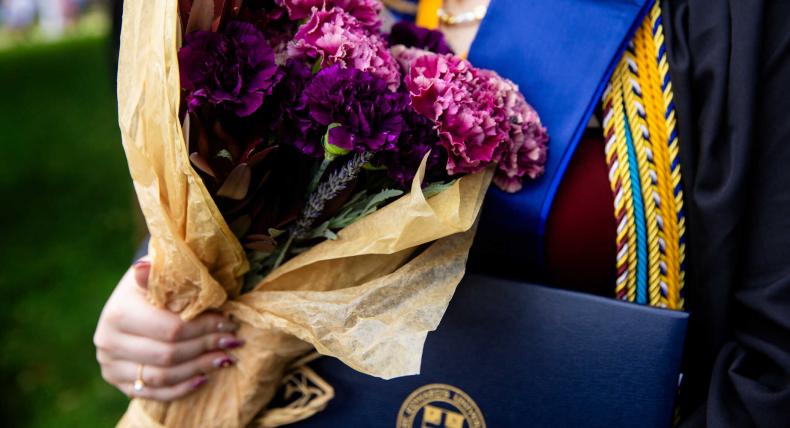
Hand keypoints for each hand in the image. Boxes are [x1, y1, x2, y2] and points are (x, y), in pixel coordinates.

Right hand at [94, 257, 243, 400]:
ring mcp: (111, 365)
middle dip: (206, 347)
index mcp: (118, 313)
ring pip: (162, 377)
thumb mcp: (160, 271)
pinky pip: (153, 394)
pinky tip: (204, 378)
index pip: (171, 329)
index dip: (205, 328)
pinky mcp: (119, 382)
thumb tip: (143, 268)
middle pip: (168, 354)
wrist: (132, 301)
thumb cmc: (155, 283)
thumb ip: (160, 273)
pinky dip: (180, 389)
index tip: (230, 323)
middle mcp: (108, 342)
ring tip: (225, 358)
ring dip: (198, 369)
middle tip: (233, 341)